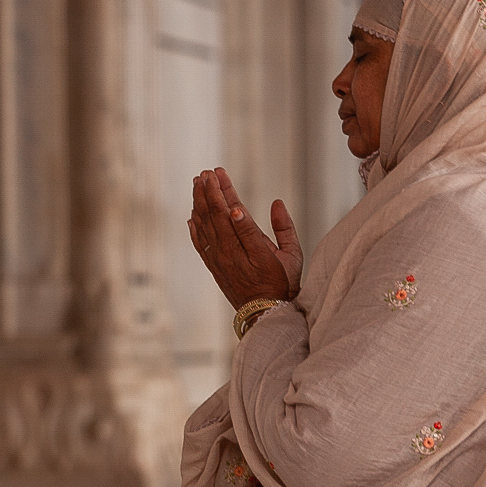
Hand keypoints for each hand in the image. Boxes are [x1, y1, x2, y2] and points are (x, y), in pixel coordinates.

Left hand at [188, 168, 301, 307]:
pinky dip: (194, 227)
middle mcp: (232, 255)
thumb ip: (285, 228)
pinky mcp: (214, 267)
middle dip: (210, 191)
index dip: (227, 196)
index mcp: (253, 250)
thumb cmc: (283, 283)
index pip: (237, 217)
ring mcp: (220, 261)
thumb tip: (277, 203)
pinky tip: (192, 214)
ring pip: (205, 226)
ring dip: (200, 202)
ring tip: (197, 182)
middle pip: (217, 217)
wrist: (265, 313)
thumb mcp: (293, 256)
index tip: (220, 177)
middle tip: (207, 172)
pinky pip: (200, 243)